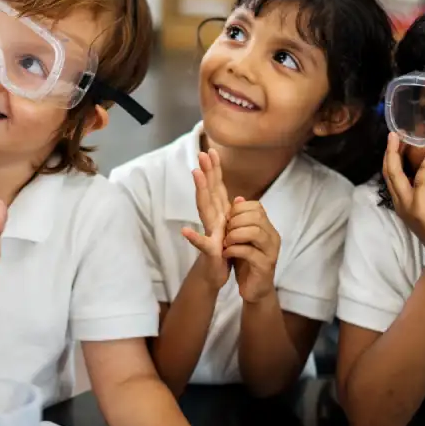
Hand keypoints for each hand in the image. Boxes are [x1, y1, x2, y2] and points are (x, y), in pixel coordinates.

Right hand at [183, 149, 231, 290]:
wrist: (215, 274)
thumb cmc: (223, 250)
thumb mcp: (231, 229)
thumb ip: (232, 213)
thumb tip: (239, 197)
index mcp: (219, 213)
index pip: (217, 188)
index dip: (215, 170)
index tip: (213, 151)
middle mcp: (212, 219)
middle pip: (208, 192)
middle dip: (206, 173)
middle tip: (202, 154)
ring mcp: (210, 232)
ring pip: (204, 209)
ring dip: (200, 192)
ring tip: (196, 175)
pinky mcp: (210, 250)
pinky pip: (202, 243)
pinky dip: (193, 237)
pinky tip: (184, 231)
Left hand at [223, 199, 279, 302]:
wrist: (253, 288)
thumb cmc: (245, 261)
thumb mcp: (240, 238)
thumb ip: (239, 220)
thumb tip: (238, 198)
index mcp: (267, 227)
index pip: (256, 206)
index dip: (238, 210)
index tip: (227, 220)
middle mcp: (272, 237)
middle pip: (256, 217)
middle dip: (235, 222)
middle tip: (225, 233)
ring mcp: (271, 251)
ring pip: (255, 232)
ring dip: (235, 235)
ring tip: (225, 243)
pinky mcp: (265, 266)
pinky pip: (250, 252)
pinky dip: (234, 250)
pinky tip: (226, 254)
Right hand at [383, 133, 424, 268]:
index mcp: (405, 203)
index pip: (393, 175)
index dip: (392, 157)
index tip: (396, 139)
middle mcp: (402, 204)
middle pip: (388, 173)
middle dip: (389, 152)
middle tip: (392, 133)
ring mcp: (409, 208)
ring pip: (396, 176)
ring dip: (396, 155)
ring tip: (400, 138)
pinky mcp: (421, 211)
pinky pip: (420, 185)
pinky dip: (423, 169)